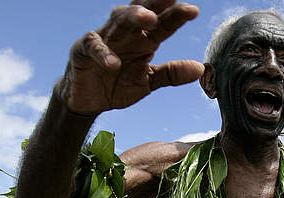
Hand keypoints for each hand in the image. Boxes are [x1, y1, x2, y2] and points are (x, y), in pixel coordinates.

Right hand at [57, 1, 203, 114]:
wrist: (89, 101)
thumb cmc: (119, 83)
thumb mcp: (148, 81)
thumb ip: (171, 74)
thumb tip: (200, 68)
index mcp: (145, 39)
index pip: (163, 23)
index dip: (177, 16)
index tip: (193, 11)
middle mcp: (126, 33)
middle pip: (142, 12)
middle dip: (157, 4)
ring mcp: (105, 38)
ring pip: (119, 20)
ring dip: (134, 17)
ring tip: (150, 18)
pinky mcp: (83, 50)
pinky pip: (94, 47)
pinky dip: (104, 54)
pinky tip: (114, 64)